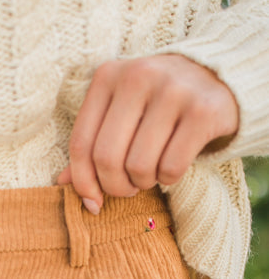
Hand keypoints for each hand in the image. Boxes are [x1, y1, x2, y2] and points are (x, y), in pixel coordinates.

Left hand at [56, 53, 239, 212]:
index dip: (83, 182)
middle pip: (107, 158)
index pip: (81, 143)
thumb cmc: (157, 105)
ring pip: (139, 166)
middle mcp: (138, 77)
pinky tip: (172, 166)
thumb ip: (92, 143)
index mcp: (108, 76)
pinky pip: (171, 167)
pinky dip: (169, 178)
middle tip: (128, 187)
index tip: (92, 202)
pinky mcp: (203, 111)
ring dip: (143, 182)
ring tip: (151, 172)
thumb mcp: (121, 114)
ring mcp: (173, 90)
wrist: (219, 78)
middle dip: (115, 186)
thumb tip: (60, 183)